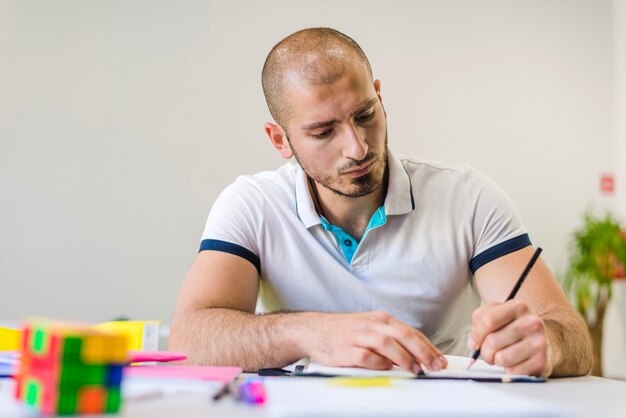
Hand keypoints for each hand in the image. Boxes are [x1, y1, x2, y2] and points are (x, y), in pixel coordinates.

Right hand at [299, 310, 446, 373]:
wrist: (312, 330)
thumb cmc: (342, 332)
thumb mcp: (369, 329)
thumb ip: (390, 339)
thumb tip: (415, 355)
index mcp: (379, 319)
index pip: (410, 332)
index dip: (427, 346)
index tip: (439, 359)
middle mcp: (370, 325)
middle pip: (402, 335)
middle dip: (422, 352)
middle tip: (434, 366)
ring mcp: (357, 336)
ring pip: (386, 344)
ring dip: (404, 358)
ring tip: (415, 370)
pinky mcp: (345, 350)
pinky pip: (365, 356)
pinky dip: (378, 363)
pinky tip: (387, 369)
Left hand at [468, 300, 553, 375]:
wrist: (545, 342)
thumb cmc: (513, 328)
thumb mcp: (497, 314)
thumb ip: (480, 320)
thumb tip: (473, 342)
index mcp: (518, 307)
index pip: (488, 320)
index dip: (476, 335)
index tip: (474, 343)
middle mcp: (532, 322)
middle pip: (492, 341)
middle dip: (484, 351)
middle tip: (488, 353)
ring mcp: (539, 342)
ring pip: (501, 358)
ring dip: (496, 361)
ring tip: (501, 356)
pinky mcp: (542, 361)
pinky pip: (512, 371)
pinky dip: (507, 370)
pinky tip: (514, 363)